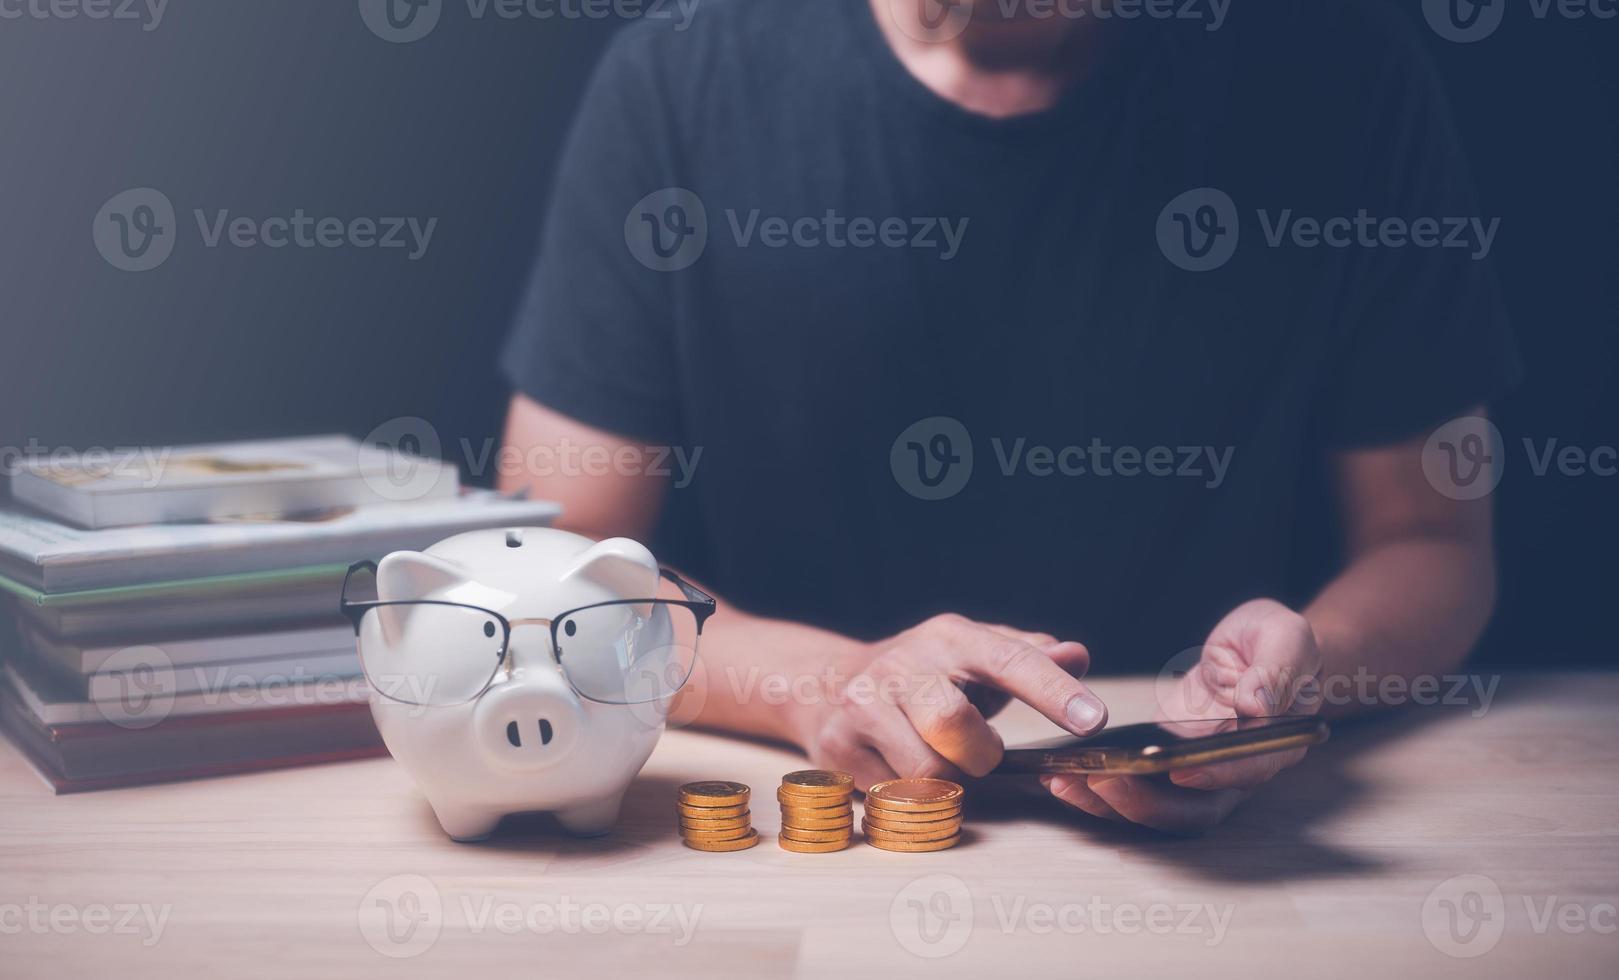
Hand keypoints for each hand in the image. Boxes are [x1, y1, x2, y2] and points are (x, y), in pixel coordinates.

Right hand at [792, 614, 1106, 787]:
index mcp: (949, 637)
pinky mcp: (837, 747)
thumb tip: (1077, 655)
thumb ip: (1029, 657)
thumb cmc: (925, 675)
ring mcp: (863, 705)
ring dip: (948, 780)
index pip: (1009, 659)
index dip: (1054, 691)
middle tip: (979, 751)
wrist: (825, 685)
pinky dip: (912, 793)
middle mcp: (902, 665)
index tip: (1094, 721)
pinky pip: (895, 795)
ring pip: (926, 772)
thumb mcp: (974, 654)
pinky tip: (900, 766)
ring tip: (938, 757)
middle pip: (953, 724)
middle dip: (979, 752)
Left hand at [1044, 599, 1321, 833]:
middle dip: (1145, 803)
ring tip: (1064, 781)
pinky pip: (1133, 787)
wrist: (1255, 651)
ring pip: (1156, 807)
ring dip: (1109, 803)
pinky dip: (1098, 788)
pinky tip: (1058, 773)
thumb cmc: (1274, 643)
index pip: (1245, 772)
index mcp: (1272, 745)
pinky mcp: (1163, 765)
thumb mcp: (1283, 637)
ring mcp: (1196, 774)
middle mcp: (1233, 773)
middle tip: (1100, 779)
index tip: (1177, 768)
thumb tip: (1257, 703)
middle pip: (1193, 808)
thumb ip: (1277, 668)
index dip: (1214, 776)